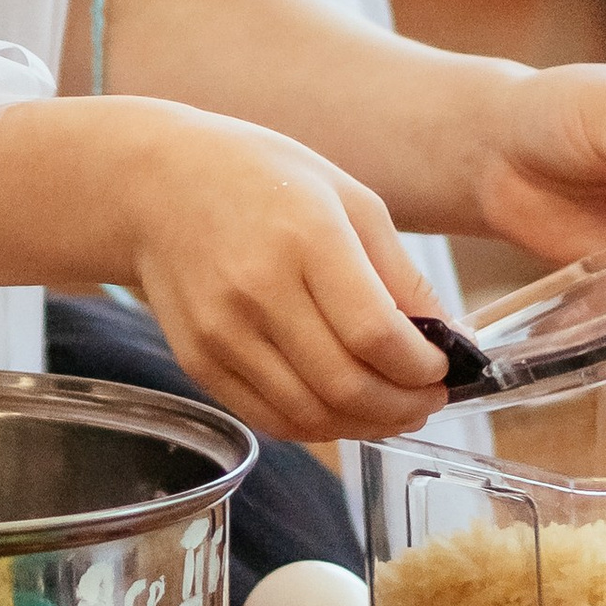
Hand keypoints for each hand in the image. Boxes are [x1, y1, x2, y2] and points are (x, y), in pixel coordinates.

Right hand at [123, 108, 450, 444]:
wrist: (157, 183)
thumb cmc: (261, 178)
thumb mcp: (347, 198)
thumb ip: (399, 274)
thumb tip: (448, 340)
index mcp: (306, 237)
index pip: (376, 334)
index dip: (422, 368)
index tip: (443, 368)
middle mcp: (257, 290)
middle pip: (346, 386)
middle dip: (405, 407)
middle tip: (427, 400)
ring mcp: (222, 331)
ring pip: (311, 416)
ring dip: (366, 425)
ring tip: (391, 409)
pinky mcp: (198, 360)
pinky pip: (270, 419)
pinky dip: (318, 427)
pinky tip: (341, 408)